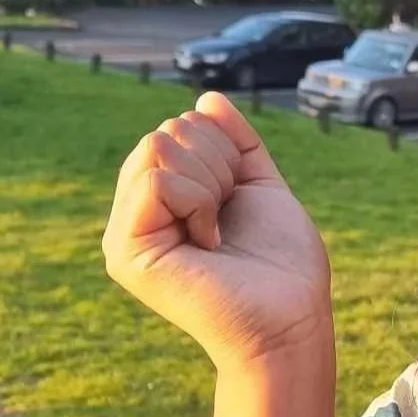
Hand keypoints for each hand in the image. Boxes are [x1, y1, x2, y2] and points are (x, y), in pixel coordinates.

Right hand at [102, 92, 332, 373]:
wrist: (291, 318)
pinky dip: (197, 201)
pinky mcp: (125, 252)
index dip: (225, 150)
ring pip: (157, 148)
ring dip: (210, 183)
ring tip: (218, 231)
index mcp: (165, 199)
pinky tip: (209, 241)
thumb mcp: (260, 187)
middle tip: (228, 219)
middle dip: (217, 164)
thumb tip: (207, 98)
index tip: (237, 200)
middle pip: (165, 132)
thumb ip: (235, 144)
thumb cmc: (283, 264)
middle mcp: (138, 213)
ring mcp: (126, 233)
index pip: (180, 127)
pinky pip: (155, 181)